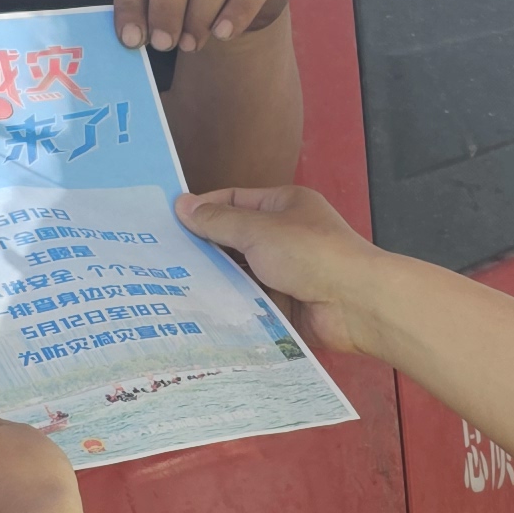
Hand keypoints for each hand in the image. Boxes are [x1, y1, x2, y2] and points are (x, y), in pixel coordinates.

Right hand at [175, 184, 396, 357]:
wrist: (355, 304)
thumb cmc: (310, 253)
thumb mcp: (259, 229)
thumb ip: (218, 221)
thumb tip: (181, 205)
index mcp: (283, 206)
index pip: (233, 202)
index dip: (202, 210)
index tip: (166, 224)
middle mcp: (283, 236)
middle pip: (234, 240)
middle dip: (202, 249)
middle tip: (158, 260)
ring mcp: (284, 273)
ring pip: (239, 274)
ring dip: (213, 280)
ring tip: (167, 287)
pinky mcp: (283, 305)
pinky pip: (249, 302)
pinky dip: (229, 305)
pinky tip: (196, 310)